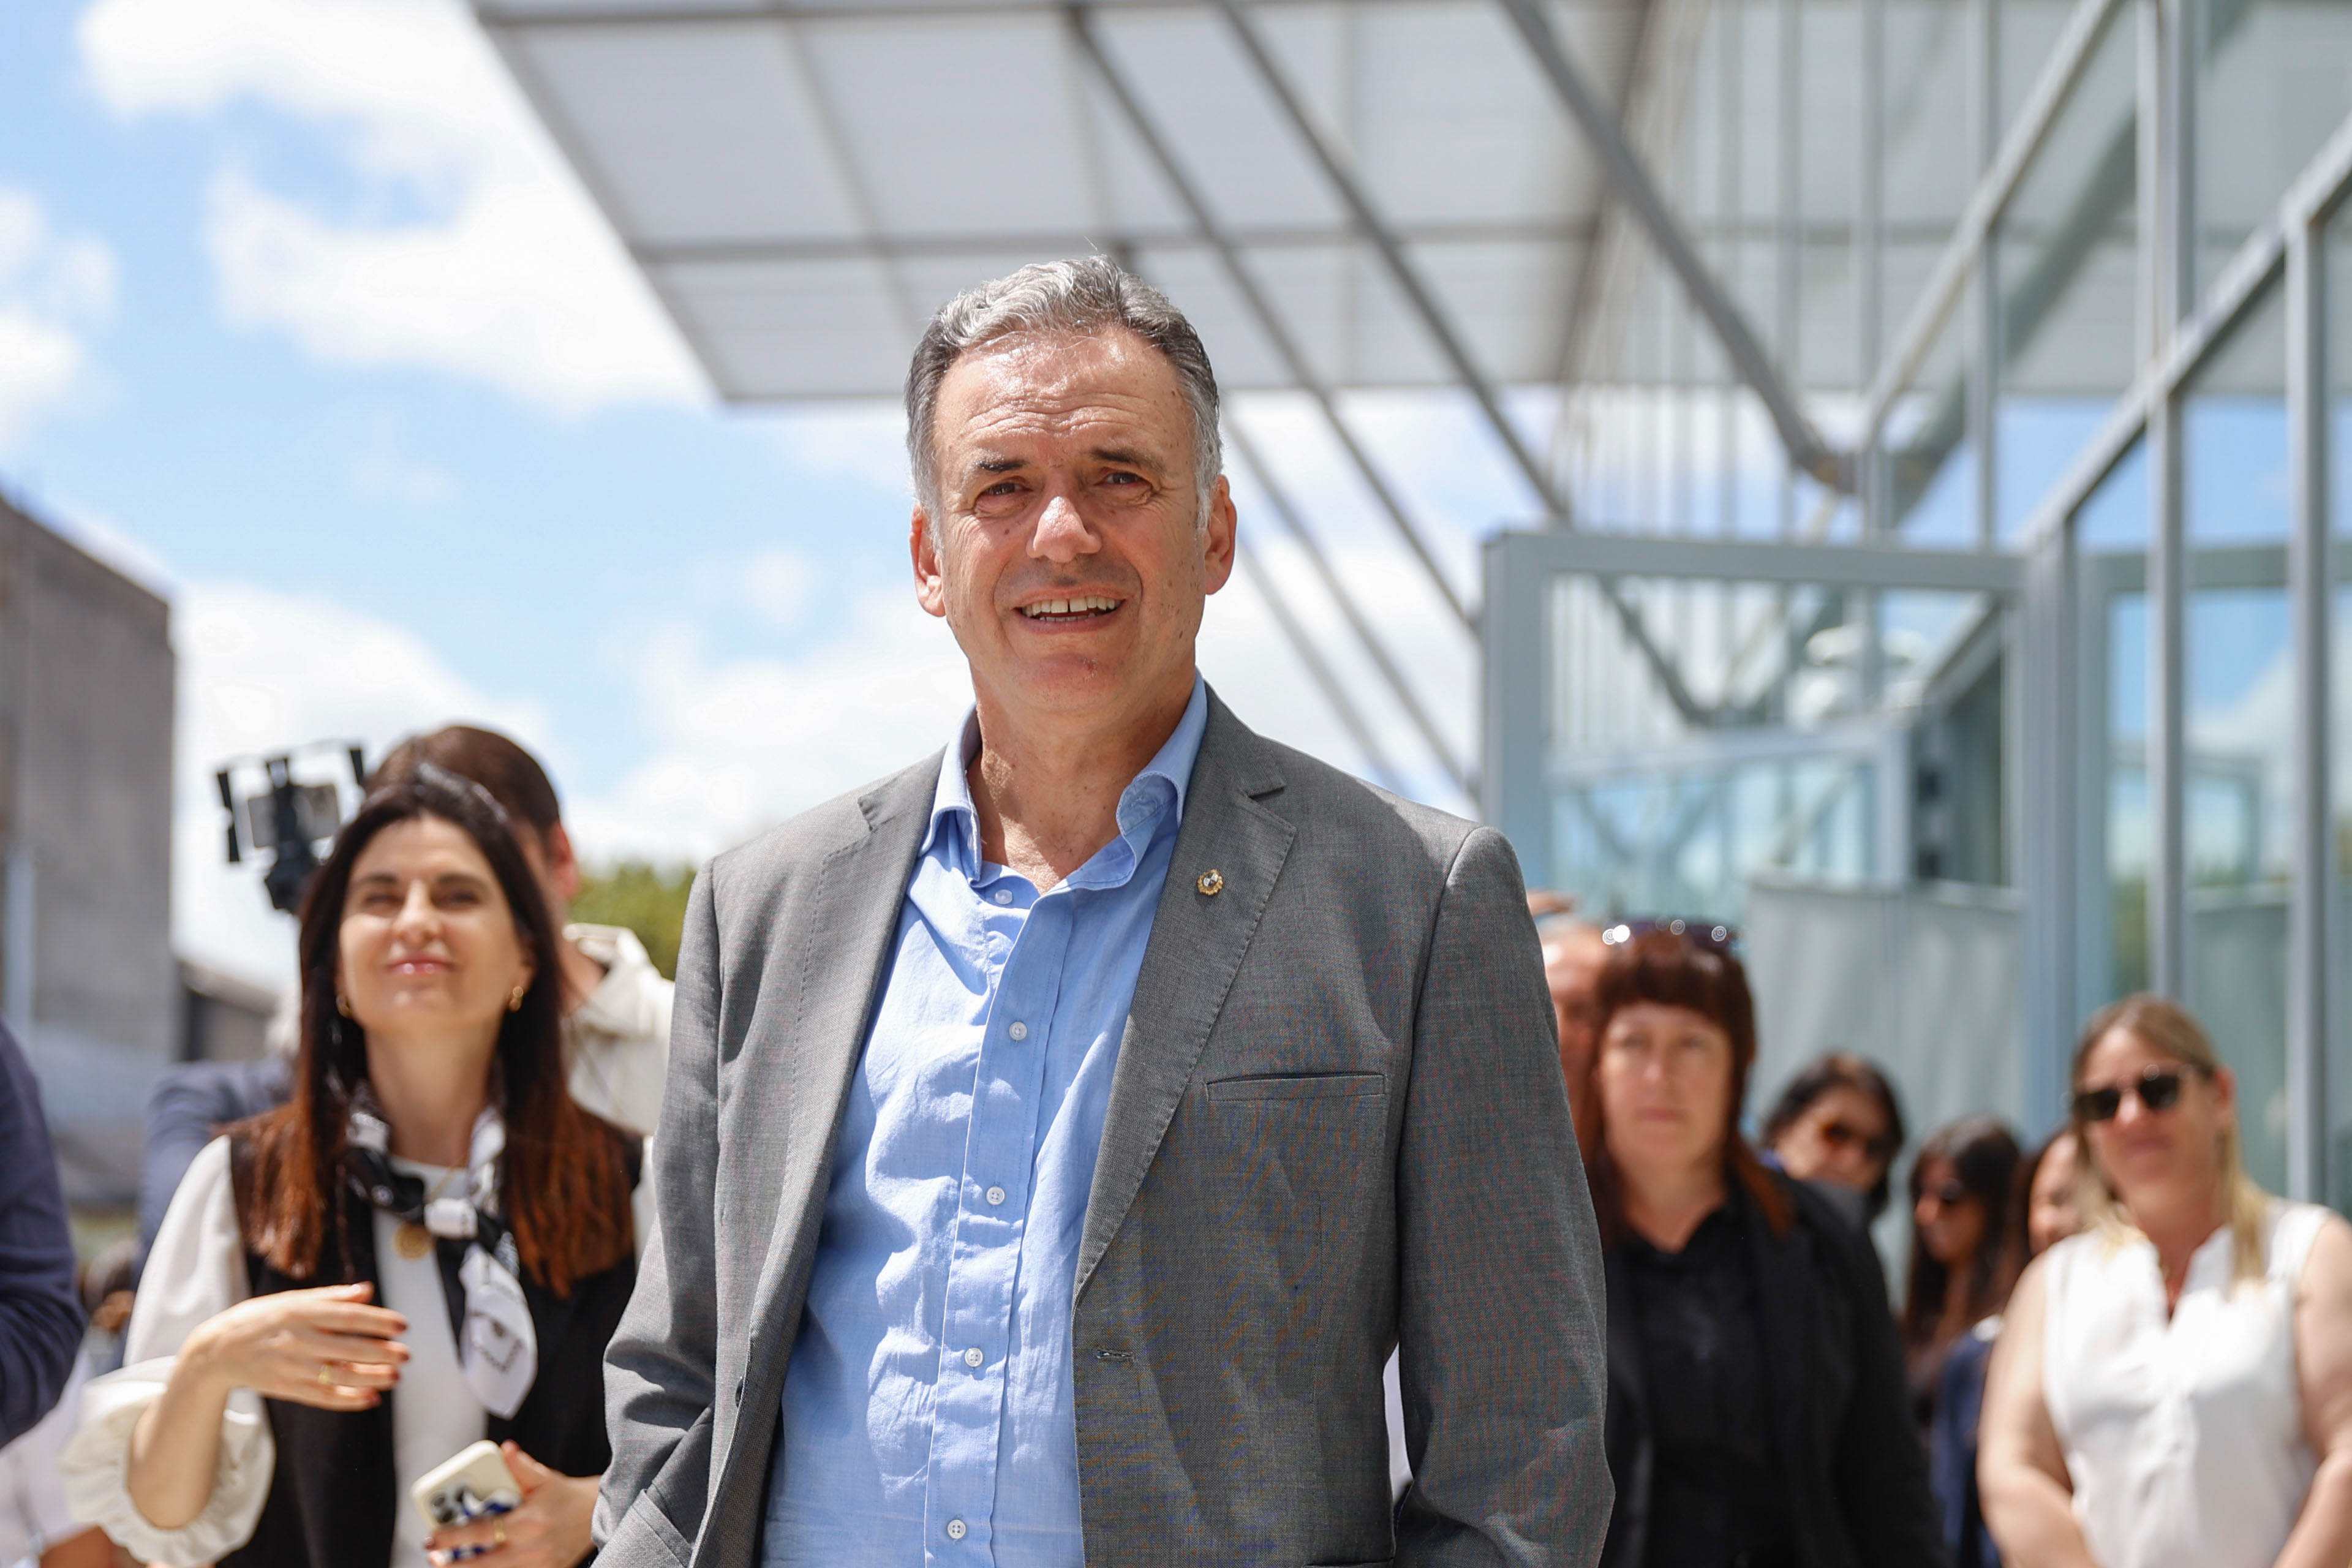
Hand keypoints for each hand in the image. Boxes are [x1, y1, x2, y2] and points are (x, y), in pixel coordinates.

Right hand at [180, 1281, 407, 1410]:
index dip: (378, 1321)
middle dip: (381, 1353)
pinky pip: (321, 1396)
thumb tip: (367, 1290)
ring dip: (370, 1378)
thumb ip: (332, 1296)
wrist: (217, 1349)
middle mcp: (297, 1339)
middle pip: (347, 1348)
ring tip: (395, 1378)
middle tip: (406, 1355)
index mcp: (301, 1311)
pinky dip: (347, 1400)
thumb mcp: (293, 1299)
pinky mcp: (285, 1387)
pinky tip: (370, 1399)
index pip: (347, 1316)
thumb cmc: (262, 1318)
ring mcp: (290, 1366)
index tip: (403, 1325)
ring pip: (337, 1375)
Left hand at [426, 1444, 597, 1567]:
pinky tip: (482, 1562)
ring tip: (450, 1563)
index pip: (480, 1533)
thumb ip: (521, 1466)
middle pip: (481, 1565)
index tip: (431, 1537)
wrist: (598, 1516)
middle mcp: (530, 1548)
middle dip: (452, 1564)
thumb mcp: (545, 1478)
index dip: (451, 1537)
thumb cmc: (567, 1495)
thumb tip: (504, 1450)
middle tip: (434, 1556)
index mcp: (527, 1522)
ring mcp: (536, 1565)